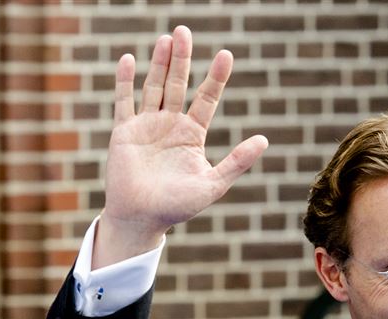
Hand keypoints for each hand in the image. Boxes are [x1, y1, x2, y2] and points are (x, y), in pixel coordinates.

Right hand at [95, 26, 267, 266]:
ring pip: (153, 87)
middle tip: (185, 31)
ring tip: (166, 38)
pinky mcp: (124, 132)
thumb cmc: (178, 206)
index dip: (215, 77)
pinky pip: (124, 101)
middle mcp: (170, 125)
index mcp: (192, 135)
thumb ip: (237, 162)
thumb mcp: (213, 184)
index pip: (206, 99)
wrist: (143, 219)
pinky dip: (125, 81)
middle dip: (182, 59)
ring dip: (159, 63)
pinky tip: (129, 59)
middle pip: (178, 84)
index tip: (226, 55)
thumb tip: (264, 140)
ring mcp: (146, 126)